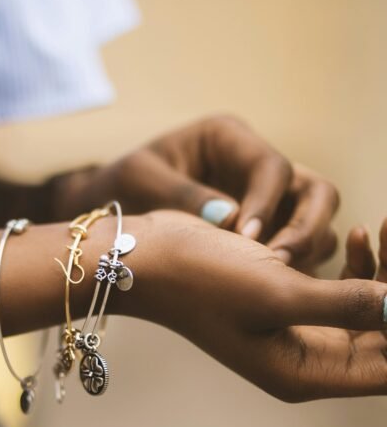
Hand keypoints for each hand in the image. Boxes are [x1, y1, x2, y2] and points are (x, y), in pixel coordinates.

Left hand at [55, 115, 338, 269]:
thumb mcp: (140, 180)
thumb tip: (233, 220)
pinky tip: (265, 287)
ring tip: (271, 280)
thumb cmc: (120, 187)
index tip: (245, 238)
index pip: (273, 167)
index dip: (267, 203)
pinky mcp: (263, 231)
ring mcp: (264, 200)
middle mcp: (254, 167)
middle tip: (277, 265)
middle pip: (316, 192)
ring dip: (303, 251)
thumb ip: (183, 195)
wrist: (111, 211)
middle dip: (305, 228)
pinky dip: (291, 268)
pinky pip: (295, 249)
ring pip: (314, 223)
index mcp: (228, 139)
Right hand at [127, 211, 386, 401]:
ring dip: (384, 272)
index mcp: (303, 372)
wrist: (150, 257)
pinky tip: (355, 235)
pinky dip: (357, 264)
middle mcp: (304, 358)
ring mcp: (295, 329)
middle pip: (383, 336)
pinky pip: (339, 289)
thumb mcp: (276, 293)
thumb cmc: (201, 279)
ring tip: (381, 227)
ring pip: (366, 308)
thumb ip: (348, 305)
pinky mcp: (286, 299)